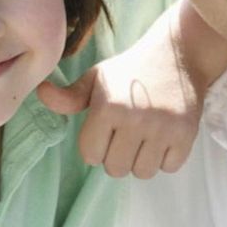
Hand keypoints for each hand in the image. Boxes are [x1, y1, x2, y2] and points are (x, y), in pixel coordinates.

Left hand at [38, 0, 226, 177]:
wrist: (178, 54)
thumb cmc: (130, 69)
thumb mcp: (96, 78)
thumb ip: (68, 96)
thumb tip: (40, 94)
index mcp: (107, 107)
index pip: (90, 155)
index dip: (95, 146)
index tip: (104, 131)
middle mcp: (134, 120)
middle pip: (115, 169)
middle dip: (116, 156)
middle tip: (124, 135)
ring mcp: (163, 129)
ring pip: (142, 172)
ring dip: (140, 160)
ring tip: (143, 138)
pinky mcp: (186, 136)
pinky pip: (168, 168)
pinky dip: (164, 158)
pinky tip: (162, 138)